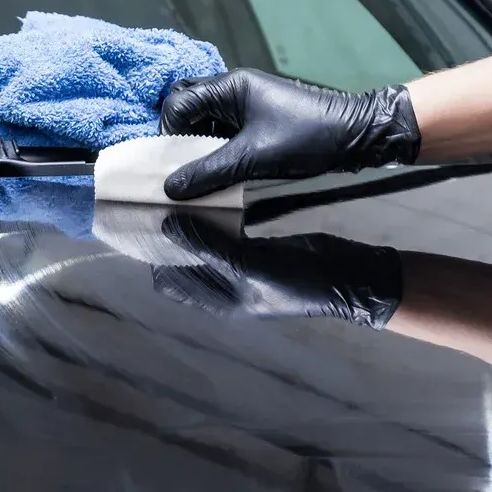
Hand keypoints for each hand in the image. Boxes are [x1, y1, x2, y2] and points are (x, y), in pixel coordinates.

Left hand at [152, 214, 402, 328]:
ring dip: (191, 222)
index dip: (153, 256)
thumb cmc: (299, 281)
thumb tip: (166, 225)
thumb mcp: (250, 265)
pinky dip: (216, 217)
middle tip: (156, 198)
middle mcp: (224, 286)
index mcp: (218, 300)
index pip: (169, 281)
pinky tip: (212, 193)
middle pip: (182, 260)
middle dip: (169, 234)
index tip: (142, 221)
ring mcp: (241, 267)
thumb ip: (208, 246)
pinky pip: (226, 233)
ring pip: (203, 243)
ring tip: (178, 191)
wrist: (349, 278)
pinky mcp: (257, 249)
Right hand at [159, 68, 420, 199]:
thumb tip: (169, 188)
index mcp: (230, 87)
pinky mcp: (260, 122)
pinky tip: (222, 172)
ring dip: (200, 149)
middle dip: (181, 140)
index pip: (178, 104)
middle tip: (183, 169)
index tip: (172, 164)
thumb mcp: (254, 157)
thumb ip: (209, 172)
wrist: (358, 135)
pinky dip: (218, 152)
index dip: (169, 134)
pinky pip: (226, 134)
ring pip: (207, 125)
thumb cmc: (307, 137)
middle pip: (189, 110)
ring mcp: (248, 106)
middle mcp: (234, 91)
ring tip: (201, 175)